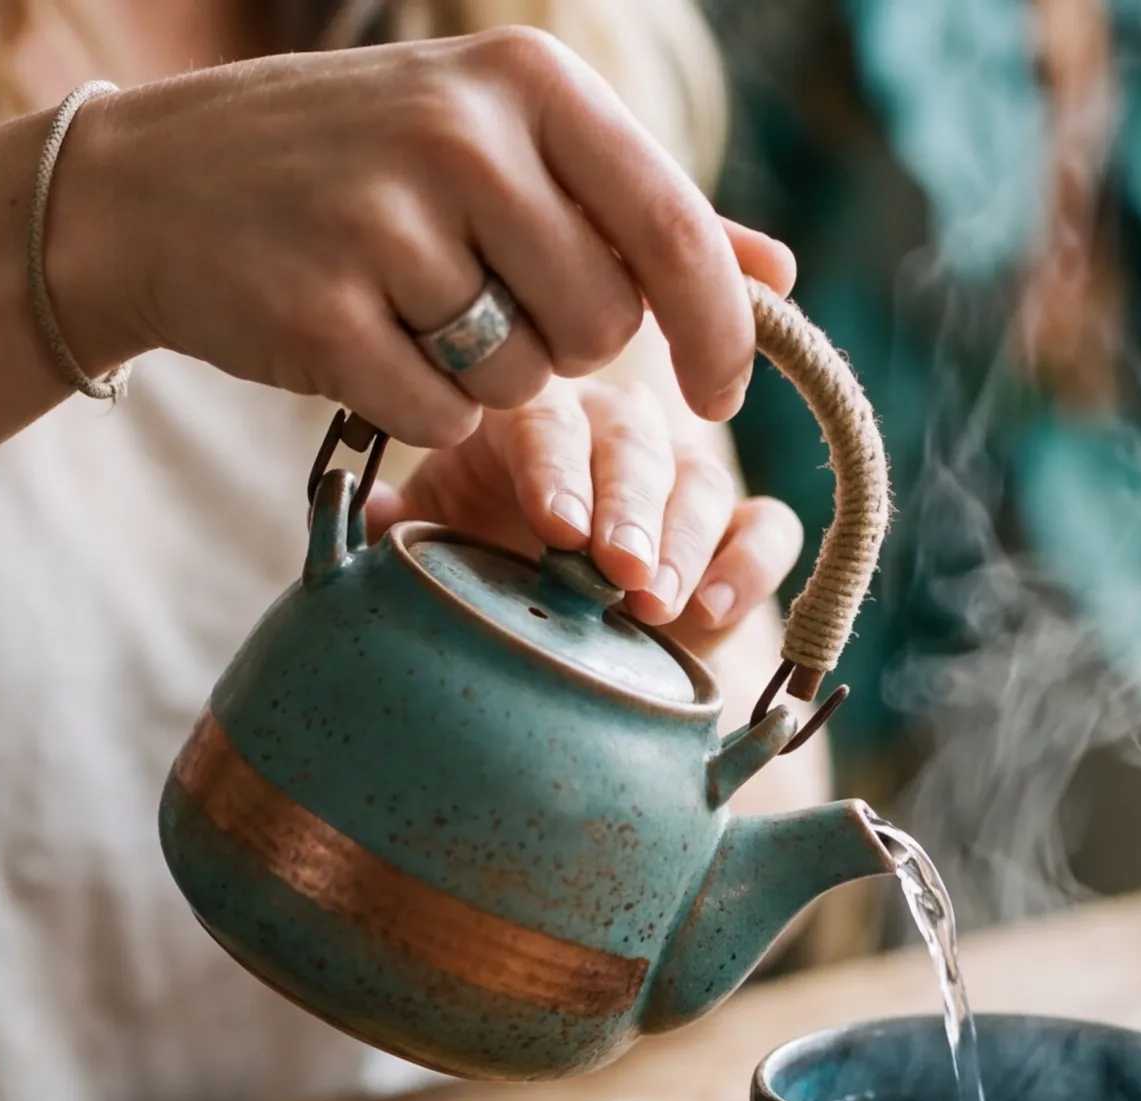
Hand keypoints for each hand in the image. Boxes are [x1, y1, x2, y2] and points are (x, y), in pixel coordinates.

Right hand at [49, 28, 795, 446]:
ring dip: (488, 377)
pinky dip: (419, 408)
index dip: (721, 337)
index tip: (725, 399)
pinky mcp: (322, 313)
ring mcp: (385, 221)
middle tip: (487, 301)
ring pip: (525, 382)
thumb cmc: (355, 167)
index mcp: (530, 80)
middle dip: (565, 343)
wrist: (154, 187)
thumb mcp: (502, 143)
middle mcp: (463, 135)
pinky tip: (363, 341)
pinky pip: (441, 417)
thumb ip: (640, 208)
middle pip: (604, 324)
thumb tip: (778, 276)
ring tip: (411, 306)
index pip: (677, 233)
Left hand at [362, 375, 805, 658]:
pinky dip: (749, 565)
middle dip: (628, 508)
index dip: (555, 470)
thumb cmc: (480, 575)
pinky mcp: (738, 532)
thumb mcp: (431, 551)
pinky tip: (715, 611)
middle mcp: (609, 434)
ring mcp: (679, 478)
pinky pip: (766, 530)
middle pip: (632, 444)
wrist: (544, 639)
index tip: (556, 528)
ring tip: (656, 604)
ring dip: (682, 543)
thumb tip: (374, 520)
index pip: (545, 422)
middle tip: (618, 570)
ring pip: (699, 482)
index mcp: (526, 424)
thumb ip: (403, 534)